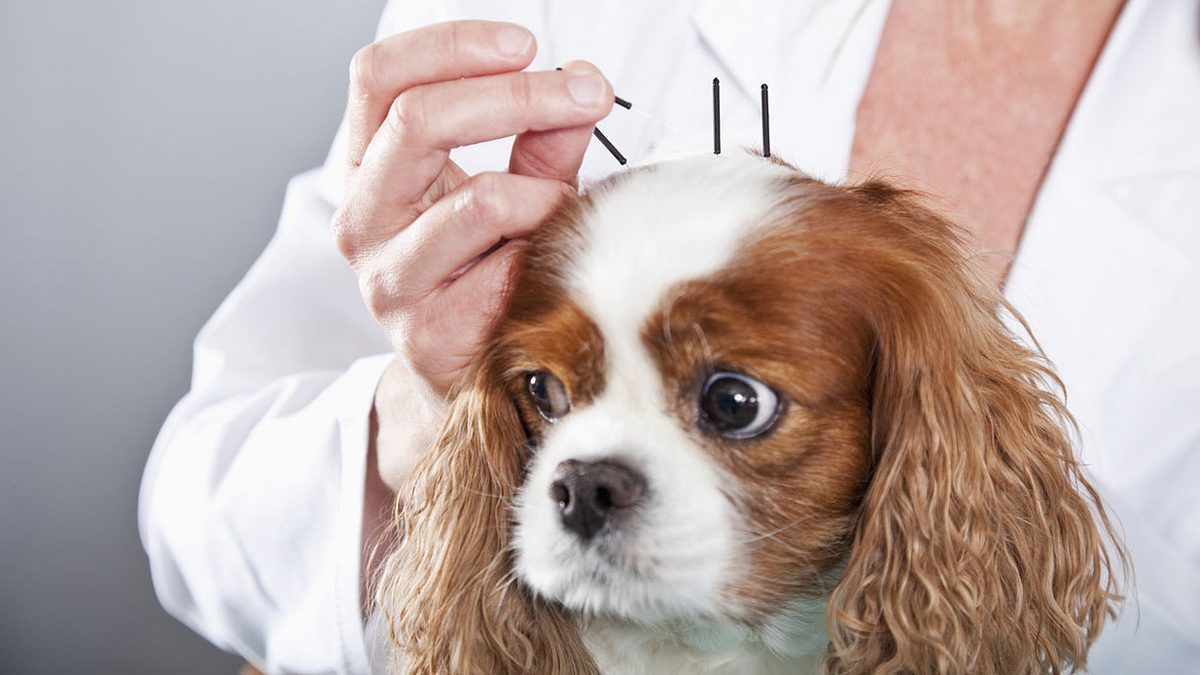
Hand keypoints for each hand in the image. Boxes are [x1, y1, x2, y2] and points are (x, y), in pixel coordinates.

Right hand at [333, 20, 612, 492]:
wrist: (464, 374)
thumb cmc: (483, 272)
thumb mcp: (509, 189)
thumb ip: (541, 139)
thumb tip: (584, 82)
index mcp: (369, 168)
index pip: (379, 78)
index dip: (450, 45)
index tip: (524, 44)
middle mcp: (362, 219)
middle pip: (417, 121)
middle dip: (517, 97)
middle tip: (585, 93)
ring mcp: (387, 279)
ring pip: (477, 199)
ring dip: (545, 192)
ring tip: (569, 207)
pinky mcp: (426, 332)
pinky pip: (506, 269)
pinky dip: (547, 250)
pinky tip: (557, 259)